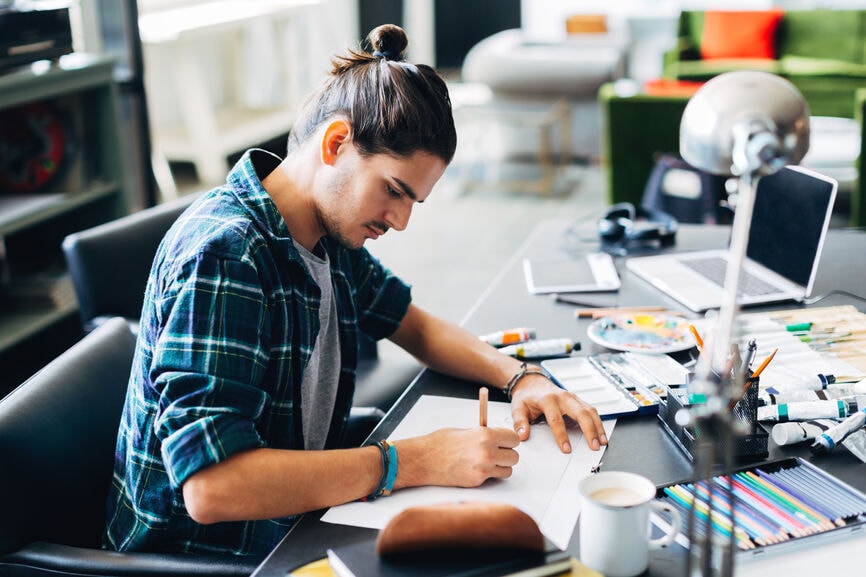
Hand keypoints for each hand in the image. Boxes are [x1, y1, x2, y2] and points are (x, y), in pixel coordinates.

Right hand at [392, 427, 519, 489]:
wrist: (423, 460)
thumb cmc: (439, 443)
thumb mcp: (465, 431)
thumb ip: (484, 434)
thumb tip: (498, 438)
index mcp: (485, 435)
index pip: (514, 438)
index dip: (510, 440)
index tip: (506, 441)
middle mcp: (487, 452)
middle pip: (515, 456)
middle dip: (507, 454)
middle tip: (498, 451)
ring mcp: (483, 469)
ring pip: (508, 470)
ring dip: (501, 466)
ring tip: (488, 461)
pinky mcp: (477, 481)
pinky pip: (494, 478)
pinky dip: (490, 475)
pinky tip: (477, 468)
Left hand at [510, 374, 606, 452]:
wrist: (531, 382)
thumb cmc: (526, 396)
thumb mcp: (518, 408)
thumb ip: (520, 422)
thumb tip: (522, 435)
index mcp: (548, 399)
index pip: (556, 419)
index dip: (561, 435)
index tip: (566, 448)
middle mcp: (563, 397)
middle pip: (580, 412)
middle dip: (589, 430)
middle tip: (593, 446)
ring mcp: (572, 397)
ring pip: (589, 411)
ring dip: (598, 426)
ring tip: (601, 442)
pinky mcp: (577, 400)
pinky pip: (591, 410)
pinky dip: (598, 422)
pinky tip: (601, 433)